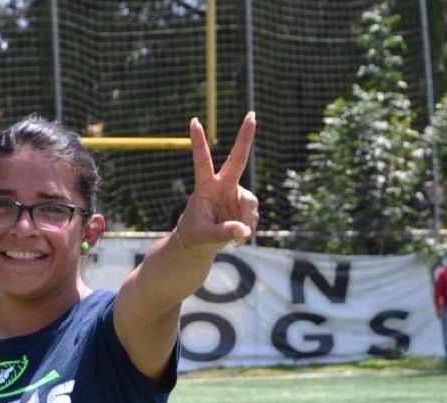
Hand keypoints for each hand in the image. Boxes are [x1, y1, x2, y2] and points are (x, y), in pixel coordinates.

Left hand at [175, 113, 258, 251]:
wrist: (200, 243)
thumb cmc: (195, 234)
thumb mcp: (204, 236)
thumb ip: (223, 233)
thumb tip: (244, 230)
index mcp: (206, 187)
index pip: (202, 162)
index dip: (198, 142)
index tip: (194, 121)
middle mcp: (223, 185)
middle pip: (237, 159)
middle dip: (245, 137)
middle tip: (252, 115)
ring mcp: (236, 194)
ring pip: (250, 203)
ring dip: (247, 220)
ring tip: (238, 238)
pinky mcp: (244, 205)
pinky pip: (252, 216)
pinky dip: (249, 228)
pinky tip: (240, 237)